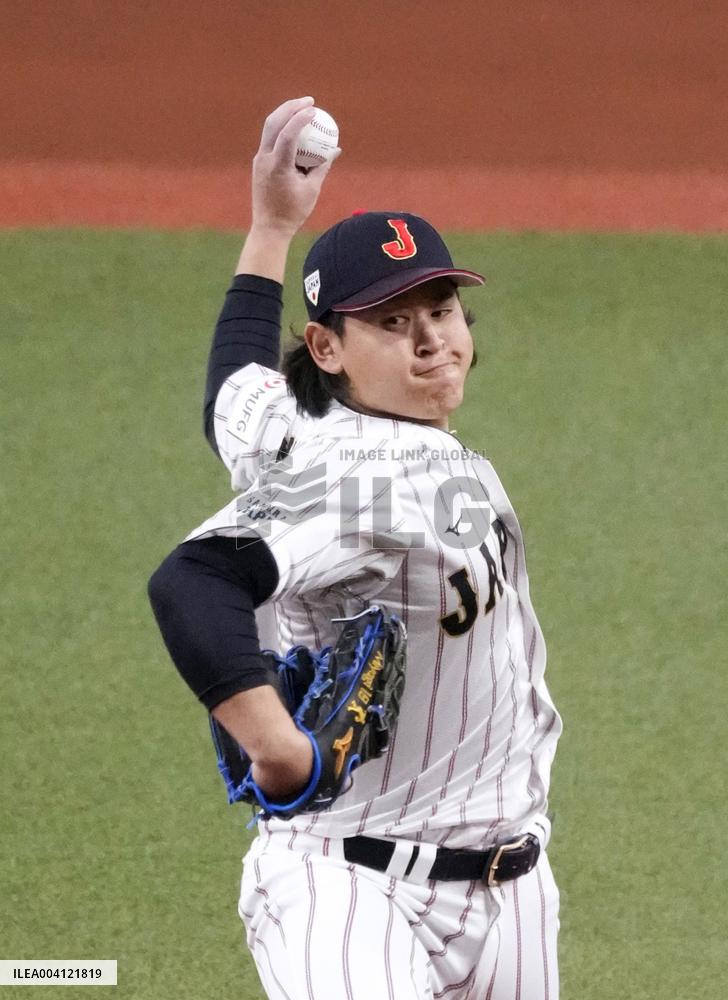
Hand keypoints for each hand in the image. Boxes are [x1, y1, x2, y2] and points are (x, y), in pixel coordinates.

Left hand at [251, 96, 340, 237]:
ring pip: (269, 128)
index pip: (288, 134)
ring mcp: (259, 160)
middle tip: (309, 101)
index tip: (314, 110)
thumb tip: (335, 149)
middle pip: (273, 122)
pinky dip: (282, 129)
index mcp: (278, 167)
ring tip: (303, 108)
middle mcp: (264, 159)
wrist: (269, 228)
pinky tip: (296, 127)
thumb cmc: (293, 212)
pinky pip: (270, 139)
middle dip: (291, 107)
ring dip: (285, 114)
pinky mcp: (259, 163)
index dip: (300, 118)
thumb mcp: (312, 189)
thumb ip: (322, 166)